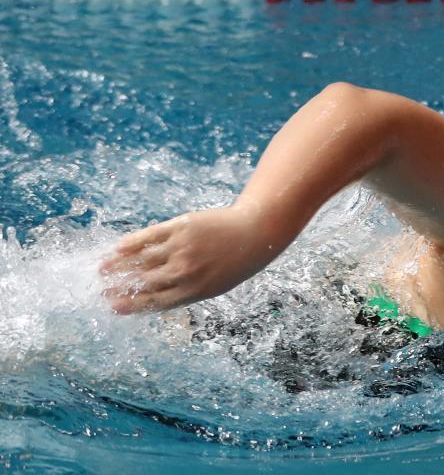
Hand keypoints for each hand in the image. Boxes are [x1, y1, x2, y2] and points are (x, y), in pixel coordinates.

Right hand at [99, 204, 274, 313]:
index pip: (152, 302)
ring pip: (141, 259)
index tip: (111, 306)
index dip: (129, 304)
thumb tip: (150, 298)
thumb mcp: (212, 286)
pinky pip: (149, 236)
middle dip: (119, 286)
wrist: (254, 233)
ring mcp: (181, 248)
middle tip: (101, 288)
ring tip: (103, 268)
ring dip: (118, 265)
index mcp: (192, 291)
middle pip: (142, 281)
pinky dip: (132, 243)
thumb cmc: (233, 264)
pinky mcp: (180, 226)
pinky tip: (119, 248)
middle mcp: (184, 271)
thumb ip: (182, 292)